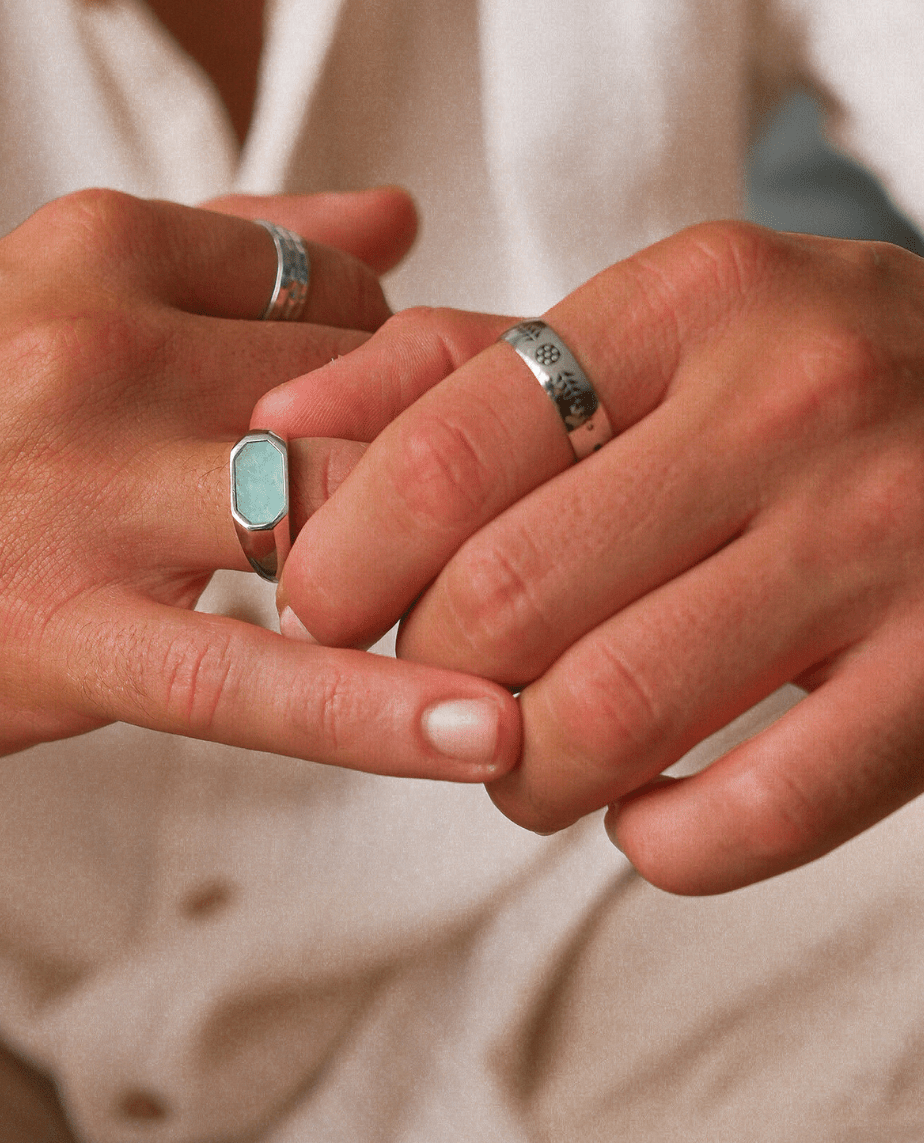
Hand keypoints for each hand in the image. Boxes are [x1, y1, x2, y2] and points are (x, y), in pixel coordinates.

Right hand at [0, 188, 519, 779]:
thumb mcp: (41, 280)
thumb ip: (233, 241)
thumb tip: (403, 214)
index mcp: (109, 249)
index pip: (352, 291)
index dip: (443, 368)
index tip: (491, 433)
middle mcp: (104, 350)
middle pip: (370, 393)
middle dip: (491, 464)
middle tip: (581, 525)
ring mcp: (79, 492)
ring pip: (329, 509)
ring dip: (460, 566)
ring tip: (562, 622)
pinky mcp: (50, 631)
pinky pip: (243, 672)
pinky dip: (372, 706)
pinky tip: (480, 736)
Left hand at [259, 222, 923, 893]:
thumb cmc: (797, 379)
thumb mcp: (647, 325)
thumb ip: (455, 367)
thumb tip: (278, 430)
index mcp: (691, 302)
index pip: (445, 452)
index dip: (343, 557)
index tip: (313, 607)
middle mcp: (792, 405)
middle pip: (504, 594)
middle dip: (423, 669)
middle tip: (427, 678)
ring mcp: (886, 542)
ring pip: (606, 714)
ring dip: (520, 771)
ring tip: (522, 756)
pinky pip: (754, 813)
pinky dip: (659, 841)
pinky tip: (642, 812)